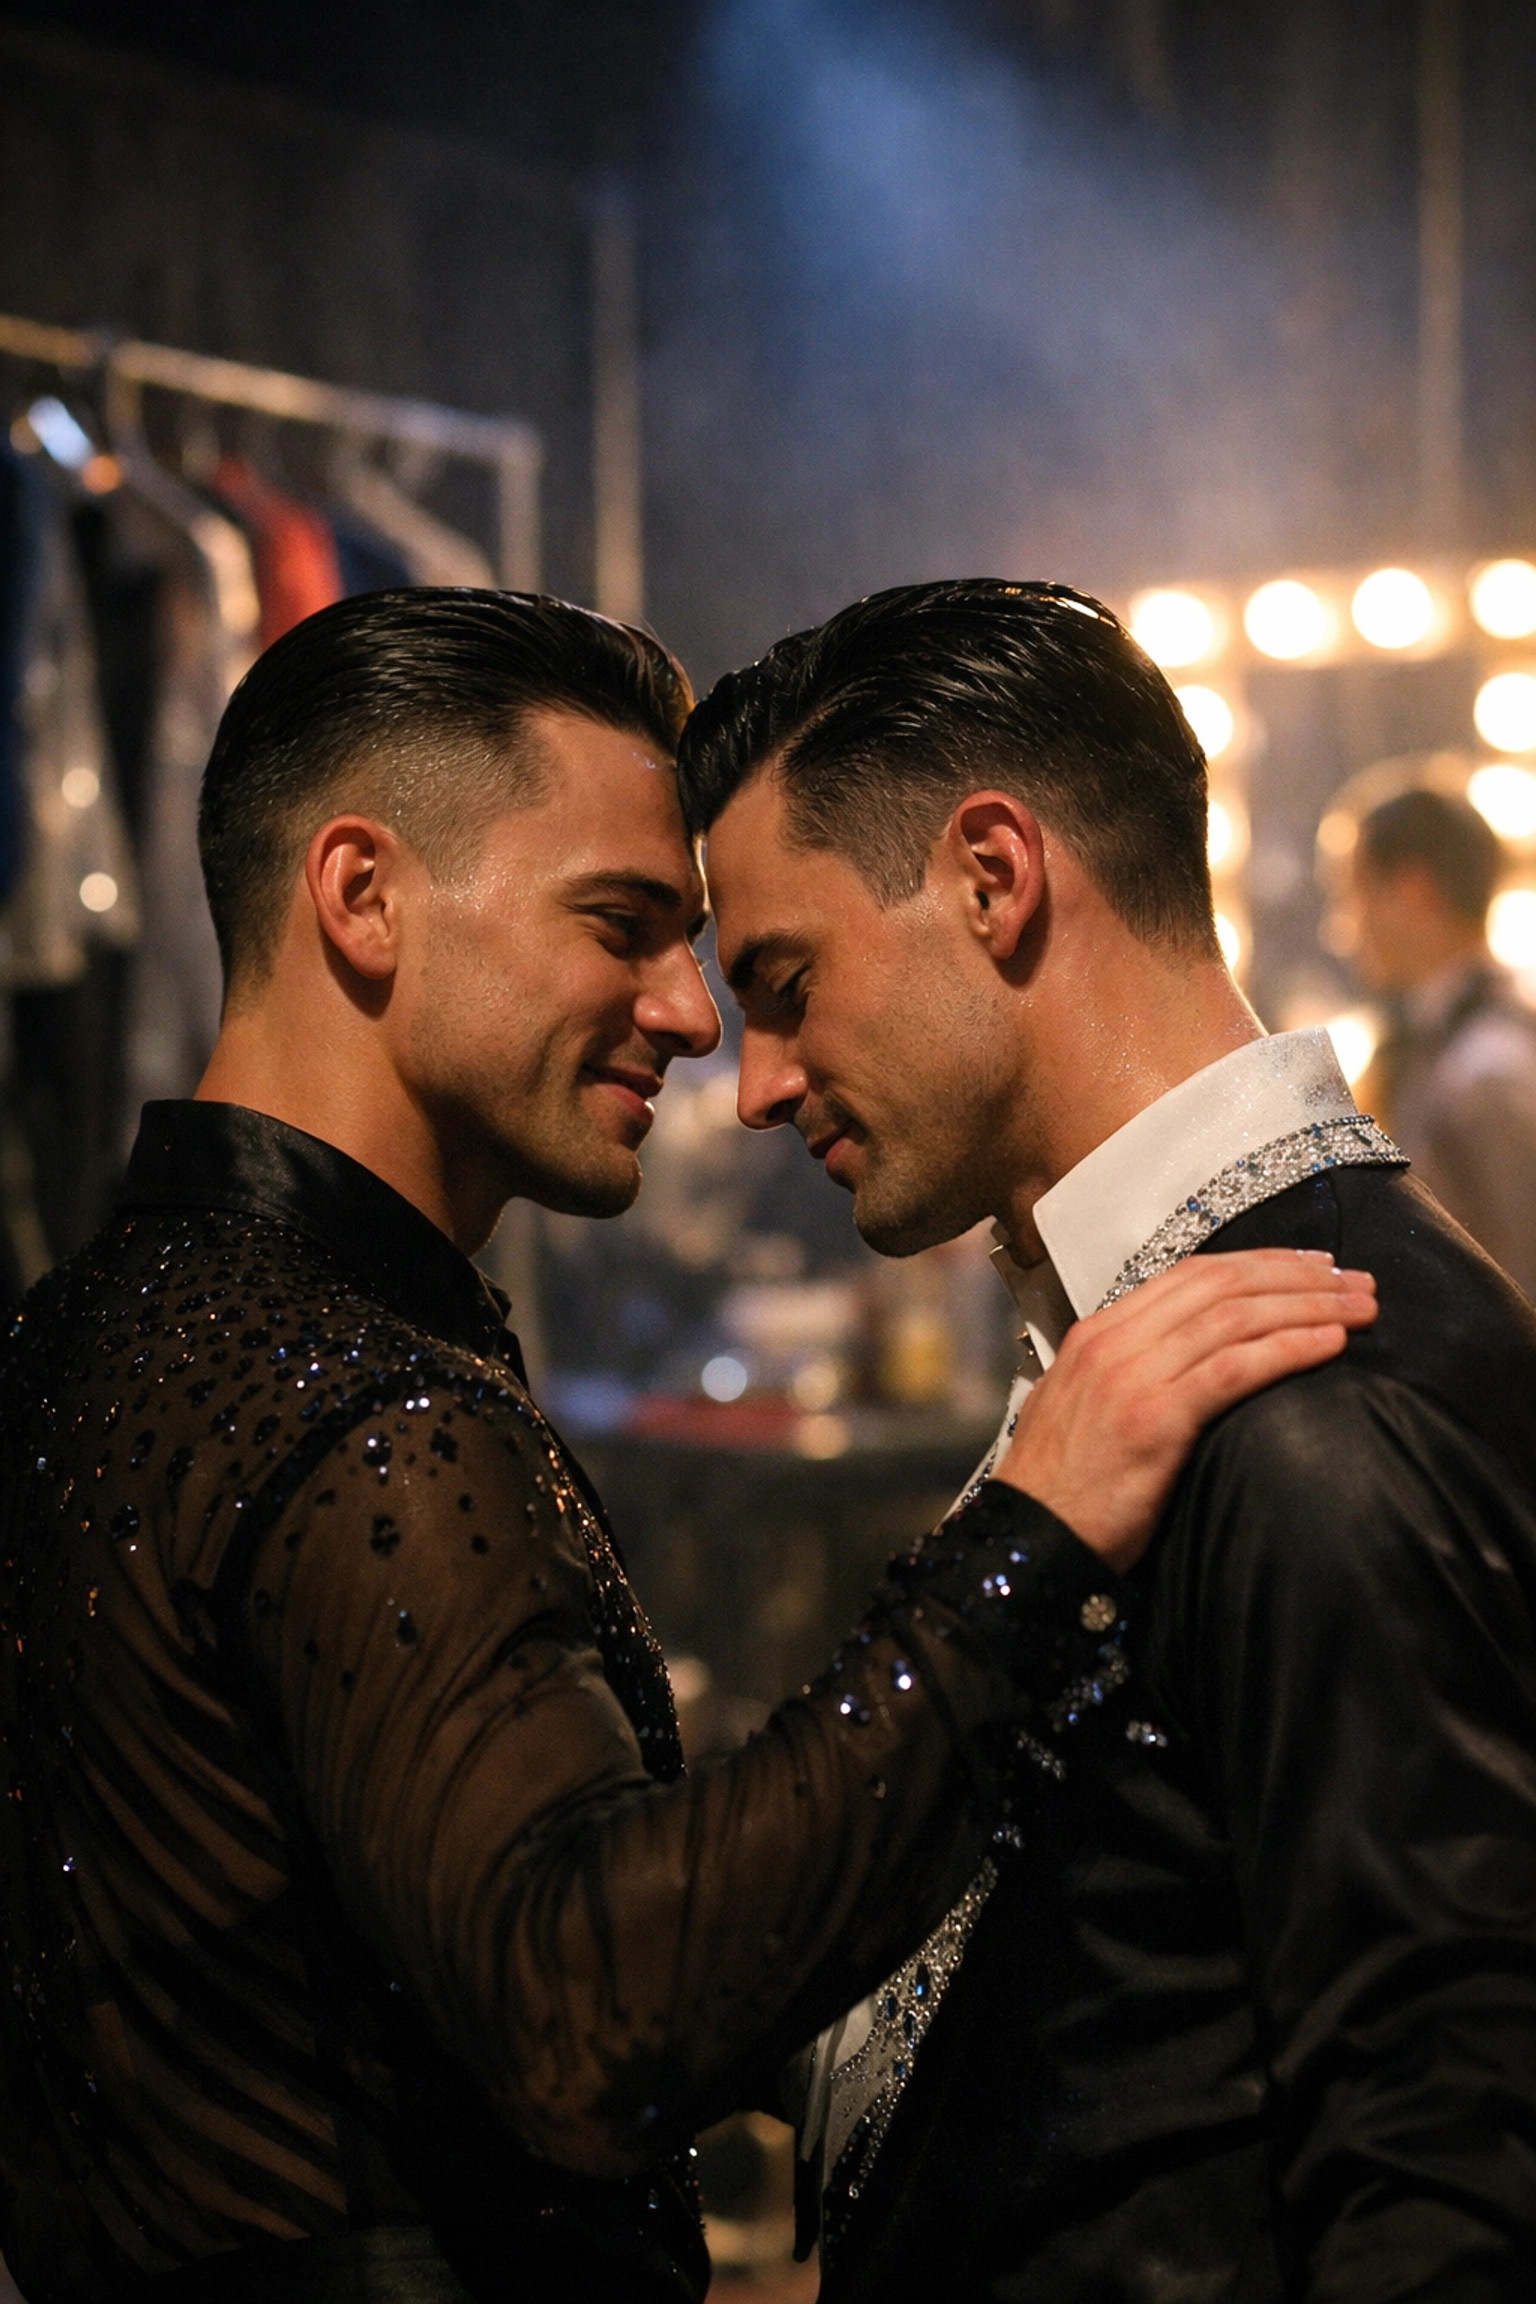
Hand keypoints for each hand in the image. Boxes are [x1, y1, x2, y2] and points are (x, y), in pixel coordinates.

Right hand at [995, 1250, 1376, 1572]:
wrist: (1028, 1539)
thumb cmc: (1063, 1488)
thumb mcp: (1083, 1407)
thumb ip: (1128, 1372)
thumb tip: (1184, 1361)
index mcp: (1098, 1332)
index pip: (1191, 1275)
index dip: (1260, 1263)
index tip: (1312, 1266)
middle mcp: (1115, 1340)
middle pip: (1222, 1284)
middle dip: (1298, 1275)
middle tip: (1356, 1279)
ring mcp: (1133, 1375)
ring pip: (1236, 1317)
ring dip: (1309, 1305)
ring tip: (1361, 1308)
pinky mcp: (1155, 1418)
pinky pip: (1236, 1368)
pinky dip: (1289, 1348)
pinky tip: (1331, 1343)